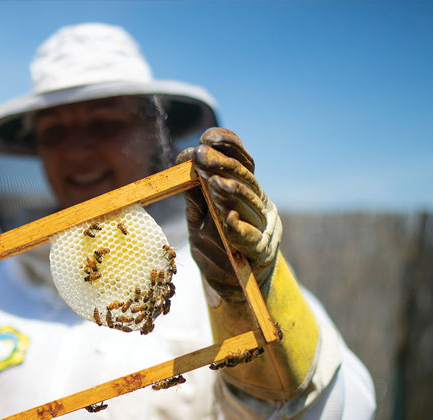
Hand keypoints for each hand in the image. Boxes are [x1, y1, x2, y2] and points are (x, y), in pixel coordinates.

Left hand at [175, 128, 280, 298]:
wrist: (235, 287)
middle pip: (244, 180)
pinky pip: (250, 240)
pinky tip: (227, 218)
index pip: (243, 162)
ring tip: (214, 182)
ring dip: (231, 193)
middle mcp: (261, 206)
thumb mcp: (199, 217)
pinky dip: (238, 229)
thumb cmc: (217, 246)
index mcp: (249, 191)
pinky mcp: (260, 255)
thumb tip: (184, 163)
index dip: (229, 146)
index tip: (207, 136)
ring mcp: (264, 229)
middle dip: (221, 166)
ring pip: (249, 206)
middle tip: (201, 155)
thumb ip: (195, 194)